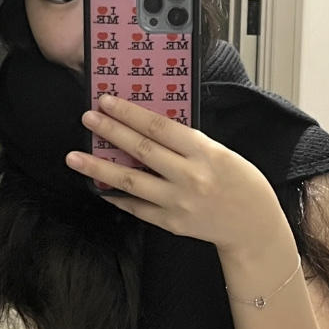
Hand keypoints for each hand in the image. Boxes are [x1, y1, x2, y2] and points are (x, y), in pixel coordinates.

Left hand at [66, 94, 293, 262]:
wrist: (253, 226)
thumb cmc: (242, 183)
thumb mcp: (221, 152)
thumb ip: (188, 142)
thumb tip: (150, 127)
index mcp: (204, 152)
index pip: (159, 126)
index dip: (129, 112)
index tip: (107, 101)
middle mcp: (189, 176)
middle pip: (141, 149)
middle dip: (110, 131)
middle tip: (87, 118)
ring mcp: (178, 202)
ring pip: (130, 182)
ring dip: (99, 168)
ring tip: (75, 158)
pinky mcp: (171, 223)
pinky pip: (137, 208)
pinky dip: (117, 197)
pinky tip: (99, 188)